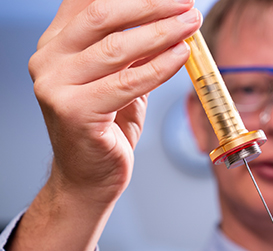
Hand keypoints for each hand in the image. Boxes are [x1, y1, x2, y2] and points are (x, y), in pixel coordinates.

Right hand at [7, 0, 201, 250]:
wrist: (89, 177)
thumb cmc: (107, 128)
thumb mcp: (122, 81)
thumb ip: (136, 53)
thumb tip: (171, 22)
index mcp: (57, 44)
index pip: (89, 2)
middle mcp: (48, 59)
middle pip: (102, 15)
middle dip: (151, 7)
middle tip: (187, 7)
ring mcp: (56, 85)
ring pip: (117, 47)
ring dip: (162, 33)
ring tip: (191, 26)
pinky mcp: (74, 111)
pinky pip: (128, 82)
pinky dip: (160, 66)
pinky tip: (181, 55)